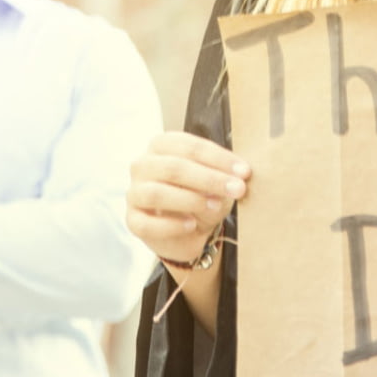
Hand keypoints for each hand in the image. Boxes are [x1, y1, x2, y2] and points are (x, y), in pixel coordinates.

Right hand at [126, 132, 250, 266]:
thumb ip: (223, 176)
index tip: (244, 171)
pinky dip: (172, 225)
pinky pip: (148, 223)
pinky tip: (192, 224)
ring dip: (190, 199)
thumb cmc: (201, 196)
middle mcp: (143, 165)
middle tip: (236, 189)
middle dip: (209, 178)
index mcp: (162, 146)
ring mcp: (134, 193)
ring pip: (157, 193)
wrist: (188, 231)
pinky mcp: (133, 221)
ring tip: (215, 205)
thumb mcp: (216, 182)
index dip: (219, 158)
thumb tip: (237, 178)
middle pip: (173, 167)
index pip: (189, 145)